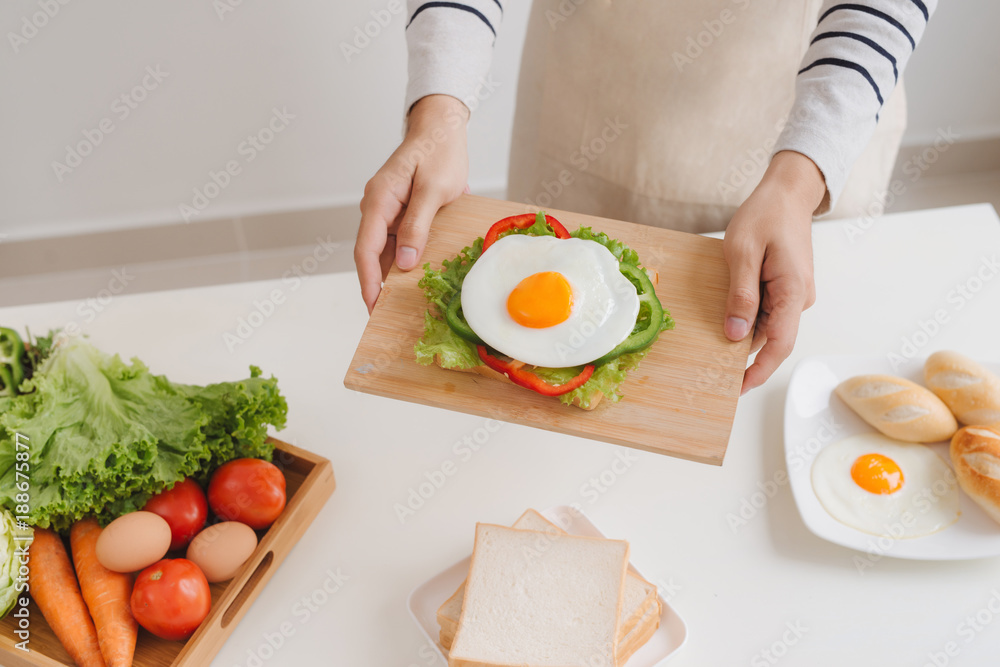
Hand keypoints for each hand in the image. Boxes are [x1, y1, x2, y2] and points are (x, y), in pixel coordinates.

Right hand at [355, 95, 469, 312]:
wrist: (442, 128)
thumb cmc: (440, 152)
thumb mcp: (434, 189)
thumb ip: (418, 225)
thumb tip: (406, 262)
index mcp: (378, 200)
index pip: (366, 249)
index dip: (369, 281)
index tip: (373, 306)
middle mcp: (377, 207)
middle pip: (371, 254)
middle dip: (377, 285)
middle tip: (385, 316)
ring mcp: (387, 210)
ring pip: (385, 251)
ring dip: (391, 276)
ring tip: (400, 305)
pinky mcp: (400, 213)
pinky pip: (398, 242)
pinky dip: (404, 261)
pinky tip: (414, 280)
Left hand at [723, 150, 825, 393]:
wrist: (787, 193)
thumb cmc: (765, 215)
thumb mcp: (743, 252)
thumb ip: (740, 295)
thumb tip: (734, 334)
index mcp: (792, 291)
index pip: (780, 344)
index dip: (759, 370)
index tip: (739, 388)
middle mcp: (799, 298)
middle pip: (772, 338)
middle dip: (745, 354)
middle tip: (711, 364)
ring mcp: (794, 294)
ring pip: (768, 326)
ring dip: (743, 332)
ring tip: (714, 334)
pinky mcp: (786, 288)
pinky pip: (767, 311)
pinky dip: (747, 316)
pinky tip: (727, 312)